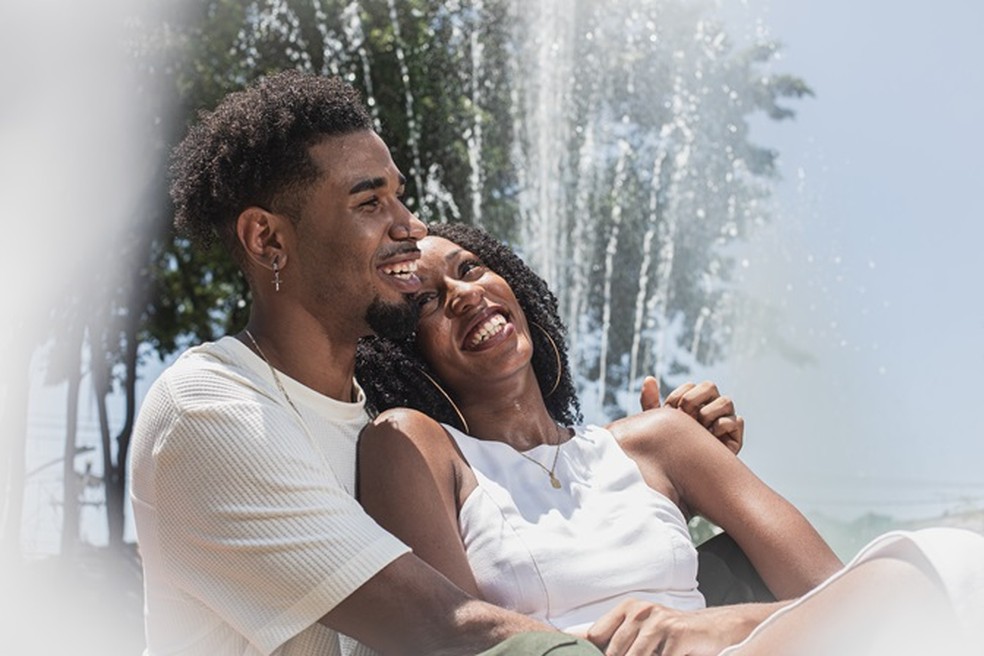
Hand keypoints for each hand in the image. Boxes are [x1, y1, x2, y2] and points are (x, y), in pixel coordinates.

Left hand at [582, 599, 756, 655]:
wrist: (713, 631)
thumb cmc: (671, 636)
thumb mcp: (639, 631)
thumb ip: (612, 638)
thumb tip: (575, 640)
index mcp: (627, 609)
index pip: (594, 636)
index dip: (588, 652)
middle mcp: (639, 612)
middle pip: (613, 653)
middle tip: (644, 653)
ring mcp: (658, 622)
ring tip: (656, 653)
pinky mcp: (675, 635)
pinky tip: (669, 655)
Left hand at [639, 378, 743, 454]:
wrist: (683, 480)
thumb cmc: (670, 450)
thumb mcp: (658, 427)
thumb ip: (651, 403)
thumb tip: (649, 378)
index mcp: (693, 403)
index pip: (691, 386)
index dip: (679, 396)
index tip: (671, 412)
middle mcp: (711, 408)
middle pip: (710, 386)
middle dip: (694, 400)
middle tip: (685, 417)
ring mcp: (725, 420)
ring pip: (726, 401)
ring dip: (709, 413)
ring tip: (700, 429)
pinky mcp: (736, 436)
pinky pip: (736, 421)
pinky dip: (722, 427)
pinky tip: (711, 439)